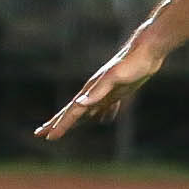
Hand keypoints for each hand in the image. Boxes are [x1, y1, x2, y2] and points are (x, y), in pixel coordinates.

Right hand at [36, 39, 163, 139]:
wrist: (147, 51)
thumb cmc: (131, 64)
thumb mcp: (114, 78)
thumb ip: (98, 92)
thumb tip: (79, 104)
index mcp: (91, 90)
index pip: (71, 112)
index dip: (60, 125)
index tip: (46, 136)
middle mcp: (95, 91)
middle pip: (73, 112)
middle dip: (58, 123)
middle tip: (42, 134)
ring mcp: (107, 91)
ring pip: (88, 110)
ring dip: (77, 120)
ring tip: (68, 128)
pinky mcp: (119, 90)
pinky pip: (107, 106)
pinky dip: (103, 113)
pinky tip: (103, 119)